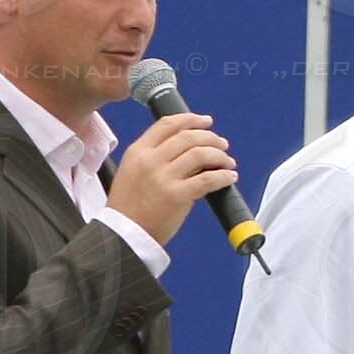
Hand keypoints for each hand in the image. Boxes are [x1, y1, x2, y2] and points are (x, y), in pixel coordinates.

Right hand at [110, 110, 239, 247]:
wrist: (124, 233)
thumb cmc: (130, 206)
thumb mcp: (132, 171)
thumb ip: (154, 156)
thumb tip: (188, 148)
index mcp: (138, 151)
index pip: (167, 125)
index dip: (190, 120)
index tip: (206, 121)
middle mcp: (150, 160)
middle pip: (187, 137)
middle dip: (210, 137)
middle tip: (222, 144)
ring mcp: (163, 177)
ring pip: (200, 154)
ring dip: (219, 155)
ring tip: (227, 161)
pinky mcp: (177, 195)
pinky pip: (207, 180)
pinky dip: (223, 176)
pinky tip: (229, 177)